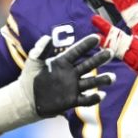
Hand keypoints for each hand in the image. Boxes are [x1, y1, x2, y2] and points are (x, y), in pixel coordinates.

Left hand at [0, 34, 114, 131]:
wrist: (26, 100)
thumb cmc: (29, 79)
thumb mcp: (33, 62)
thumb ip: (40, 50)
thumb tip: (47, 37)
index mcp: (62, 62)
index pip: (77, 51)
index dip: (86, 45)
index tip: (97, 37)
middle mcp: (71, 73)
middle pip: (88, 65)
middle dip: (99, 59)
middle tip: (110, 52)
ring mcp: (73, 87)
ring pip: (91, 82)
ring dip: (102, 80)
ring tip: (112, 78)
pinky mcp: (72, 101)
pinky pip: (86, 100)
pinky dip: (94, 98)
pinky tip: (101, 95)